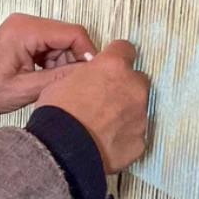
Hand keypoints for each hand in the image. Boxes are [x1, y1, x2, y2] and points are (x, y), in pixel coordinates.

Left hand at [0, 13, 96, 128]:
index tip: (91, 76)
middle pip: (68, 36)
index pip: (73, 33)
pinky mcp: (24, 36)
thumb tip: (88, 74)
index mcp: (25, 30)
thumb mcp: (25, 90)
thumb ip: (58, 80)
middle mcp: (26, 22)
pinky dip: (53, 62)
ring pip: (61, 42)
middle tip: (65, 84)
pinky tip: (43, 79)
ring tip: (49, 84)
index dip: (87, 54)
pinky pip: (50, 45)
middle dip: (73, 61)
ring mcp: (25, 27)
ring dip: (62, 63)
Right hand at [33, 40, 149, 173]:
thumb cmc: (58, 113)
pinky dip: (123, 136)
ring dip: (124, 112)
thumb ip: (85, 75)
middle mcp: (133, 88)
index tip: (109, 66)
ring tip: (101, 125)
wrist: (62, 149)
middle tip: (103, 99)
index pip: (125, 49)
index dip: (116, 57)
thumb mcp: (62, 80)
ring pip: (138, 108)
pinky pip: (134, 134)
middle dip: (124, 87)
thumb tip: (89, 78)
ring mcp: (140, 116)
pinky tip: (105, 142)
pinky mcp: (140, 141)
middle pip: (137, 80)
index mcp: (114, 67)